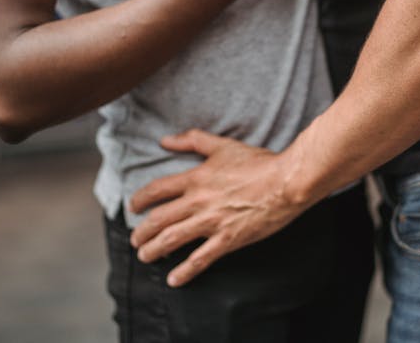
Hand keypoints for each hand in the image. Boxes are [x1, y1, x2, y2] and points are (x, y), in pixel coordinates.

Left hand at [129, 130, 312, 286]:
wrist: (286, 182)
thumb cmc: (258, 163)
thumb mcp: (223, 146)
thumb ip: (192, 140)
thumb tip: (166, 140)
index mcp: (196, 178)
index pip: (157, 190)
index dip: (140, 199)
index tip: (133, 207)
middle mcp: (198, 201)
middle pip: (159, 219)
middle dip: (142, 232)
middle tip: (135, 239)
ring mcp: (212, 222)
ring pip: (172, 239)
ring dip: (154, 250)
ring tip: (146, 256)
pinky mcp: (228, 239)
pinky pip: (201, 259)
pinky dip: (185, 271)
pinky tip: (174, 279)